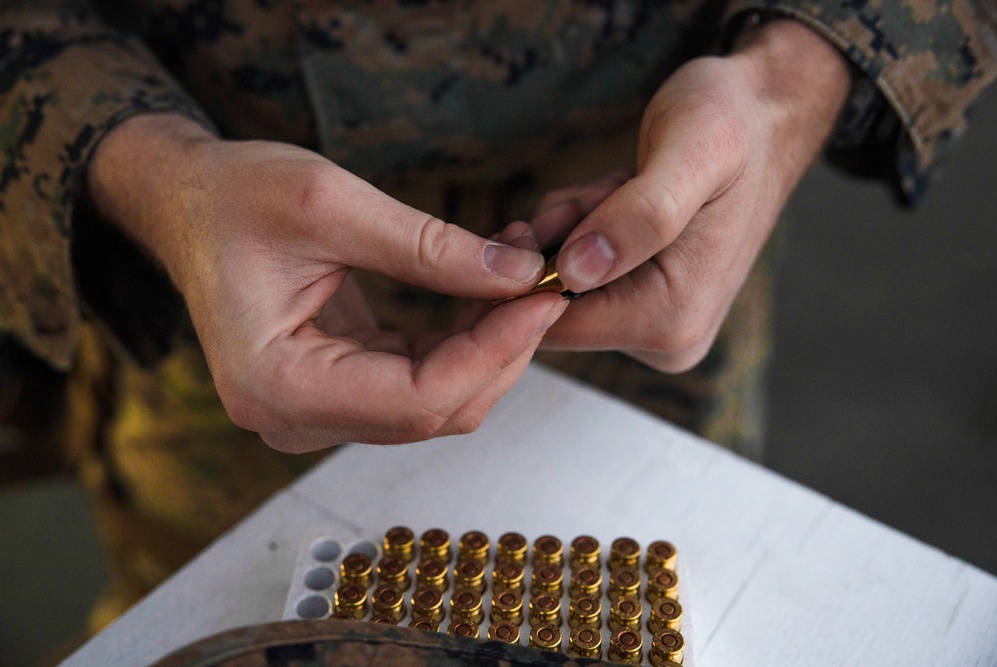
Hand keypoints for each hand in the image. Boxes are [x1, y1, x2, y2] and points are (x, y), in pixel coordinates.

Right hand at [85, 115, 565, 450]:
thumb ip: (427, 248)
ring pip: (434, 402)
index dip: (494, 353)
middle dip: (500, 350)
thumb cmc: (235, 196)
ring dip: (487, 347)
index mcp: (277, 385)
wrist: (187, 203)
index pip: (418, 399)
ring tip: (518, 278)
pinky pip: (417, 382)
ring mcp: (313, 411)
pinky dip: (459, 344)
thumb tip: (517, 274)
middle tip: (543, 283)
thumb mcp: (331, 205)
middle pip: (433, 411)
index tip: (543, 297)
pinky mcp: (334, 390)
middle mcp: (292, 417)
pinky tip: (485, 295)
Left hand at [527, 19, 850, 370]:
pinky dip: (580, 231)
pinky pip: (579, 276)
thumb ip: (639, 215)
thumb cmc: (732, 124)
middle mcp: (665, 340)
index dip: (521, 276)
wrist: (764, 115)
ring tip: (618, 187)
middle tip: (596, 193)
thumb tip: (576, 272)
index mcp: (672, 320)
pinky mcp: (646, 303)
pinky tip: (617, 198)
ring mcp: (656, 325)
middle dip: (553, 246)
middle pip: (552, 308)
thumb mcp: (690, 152)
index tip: (537, 220)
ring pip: (561, 287)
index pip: (549, 327)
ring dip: (568, 230)